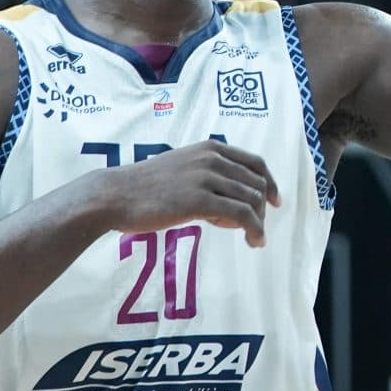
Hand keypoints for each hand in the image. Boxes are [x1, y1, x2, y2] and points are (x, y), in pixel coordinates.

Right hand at [85, 141, 280, 249]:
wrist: (115, 195)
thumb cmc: (143, 187)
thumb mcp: (181, 169)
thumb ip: (205, 175)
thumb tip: (225, 201)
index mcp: (210, 148)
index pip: (254, 162)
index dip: (270, 182)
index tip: (275, 200)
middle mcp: (213, 158)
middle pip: (256, 183)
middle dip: (262, 208)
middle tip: (256, 227)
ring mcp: (208, 178)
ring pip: (251, 200)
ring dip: (259, 222)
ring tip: (255, 239)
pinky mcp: (201, 200)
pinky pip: (241, 214)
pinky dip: (254, 229)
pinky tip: (253, 241)